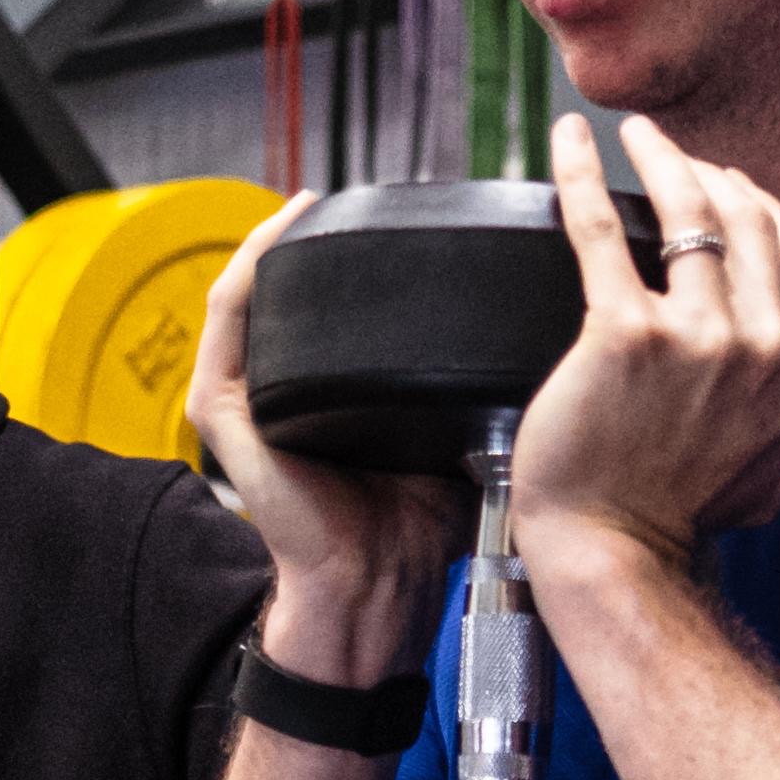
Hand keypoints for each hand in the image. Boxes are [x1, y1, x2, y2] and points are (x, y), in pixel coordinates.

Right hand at [185, 195, 462, 689]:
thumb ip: (484, 382)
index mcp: (332, 390)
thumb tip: (554, 321)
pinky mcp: (225, 410)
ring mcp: (248, 396)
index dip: (363, 252)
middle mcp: (282, 387)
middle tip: (365, 193)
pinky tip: (279, 230)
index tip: (404, 209)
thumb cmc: (417, 526)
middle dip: (318, 237)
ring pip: (251, 290)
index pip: (338, 304)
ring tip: (315, 201)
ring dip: (276, 238)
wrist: (376, 586)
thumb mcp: (460, 433)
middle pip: (290, 290)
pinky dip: (250, 267)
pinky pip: (228, 317)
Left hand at [509, 108, 779, 591]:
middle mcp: (766, 346)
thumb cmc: (684, 507)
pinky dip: (582, 172)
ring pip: (685, 210)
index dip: (761, 204)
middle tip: (672, 154)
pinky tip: (567, 142)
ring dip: (659, 155)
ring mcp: (699, 337)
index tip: (728, 186)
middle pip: (745, 218)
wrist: (617, 551)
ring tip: (633, 133)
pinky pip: (599, 226)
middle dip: (710, 172)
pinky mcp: (624, 334)